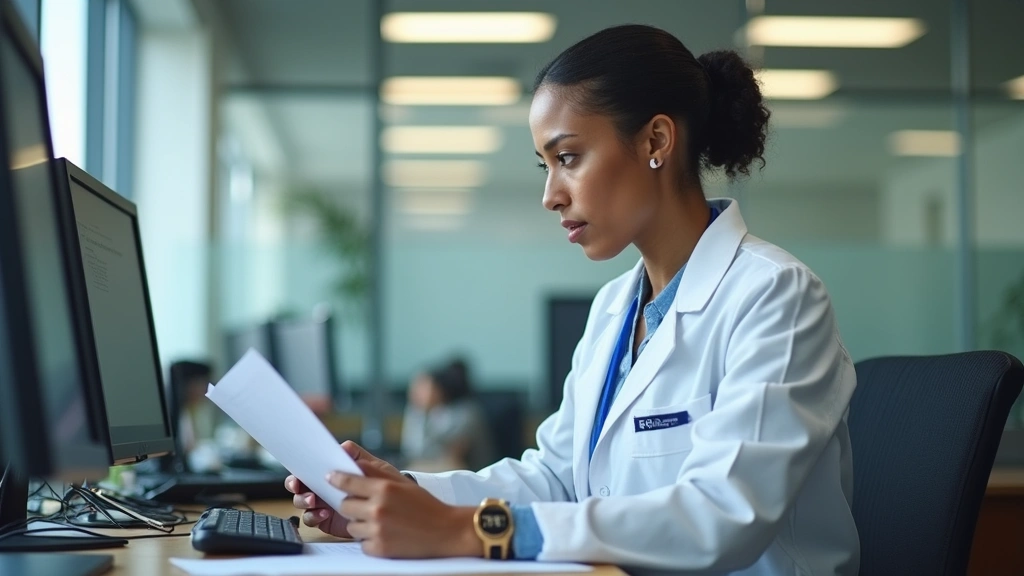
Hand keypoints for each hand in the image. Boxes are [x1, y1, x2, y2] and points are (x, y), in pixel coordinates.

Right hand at [284, 441, 409, 536]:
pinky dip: (314, 516)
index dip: (298, 471)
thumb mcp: (374, 467)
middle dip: (295, 487)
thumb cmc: (384, 484)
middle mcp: (323, 487)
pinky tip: (324, 513)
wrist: (395, 507)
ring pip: (302, 503)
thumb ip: (358, 456)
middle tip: (300, 487)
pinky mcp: (326, 520)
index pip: (308, 469)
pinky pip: (312, 519)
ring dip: (303, 501)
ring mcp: (323, 504)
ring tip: (314, 500)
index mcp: (331, 473)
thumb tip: (343, 447)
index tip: (298, 475)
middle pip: (299, 487)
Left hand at [328, 466, 479, 557]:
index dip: (337, 479)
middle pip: (344, 505)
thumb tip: (351, 459)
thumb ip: (376, 471)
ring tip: (381, 522)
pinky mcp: (380, 548)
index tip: (330, 478)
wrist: (446, 531)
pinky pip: (361, 544)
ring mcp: (378, 530)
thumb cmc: (425, 505)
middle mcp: (378, 509)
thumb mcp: (402, 482)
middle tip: (367, 505)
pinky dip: (370, 540)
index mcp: (384, 489)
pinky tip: (386, 534)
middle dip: (352, 505)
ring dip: (361, 524)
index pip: (348, 482)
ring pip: (351, 526)